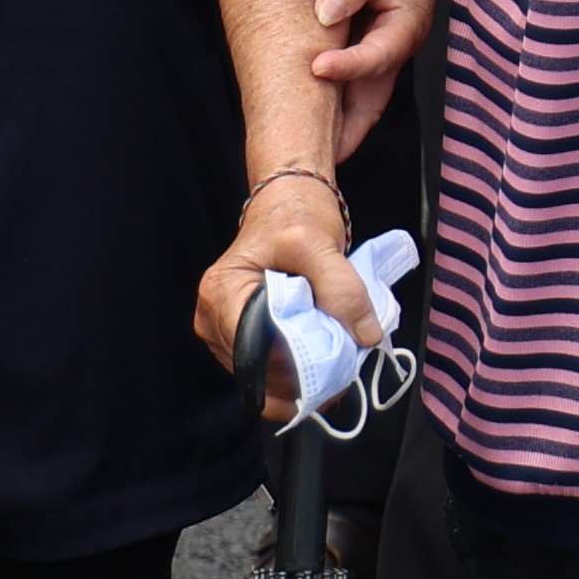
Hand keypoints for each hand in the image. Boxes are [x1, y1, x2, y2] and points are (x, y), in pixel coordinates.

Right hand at [193, 172, 377, 426]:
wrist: (289, 202)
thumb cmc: (296, 216)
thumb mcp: (321, 244)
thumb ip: (343, 289)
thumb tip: (366, 337)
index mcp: (222, 293)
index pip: (253, 349)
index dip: (292, 364)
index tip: (331, 365)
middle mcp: (212, 318)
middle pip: (256, 367)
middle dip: (299, 375)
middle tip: (342, 369)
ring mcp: (222, 331)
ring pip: (262, 374)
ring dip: (299, 376)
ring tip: (334, 361)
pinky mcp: (240, 337)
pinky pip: (266, 366)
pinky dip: (295, 370)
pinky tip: (321, 359)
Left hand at [308, 0, 454, 151]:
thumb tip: (324, 12)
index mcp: (407, 23)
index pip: (375, 59)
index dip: (345, 68)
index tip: (315, 68)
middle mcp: (398, 41)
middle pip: (373, 98)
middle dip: (347, 131)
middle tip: (318, 159)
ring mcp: (387, 43)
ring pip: (365, 94)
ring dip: (342, 120)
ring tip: (312, 148)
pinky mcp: (374, 38)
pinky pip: (357, 78)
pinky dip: (338, 97)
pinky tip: (314, 108)